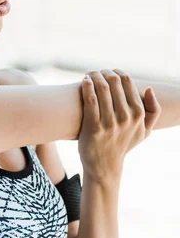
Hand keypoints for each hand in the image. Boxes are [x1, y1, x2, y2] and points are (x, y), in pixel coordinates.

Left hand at [78, 68, 160, 182]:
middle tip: (96, 72)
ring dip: (94, 76)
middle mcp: (125, 117)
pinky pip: (90, 100)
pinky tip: (84, 81)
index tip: (108, 72)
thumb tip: (148, 89)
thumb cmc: (124, 144)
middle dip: (103, 72)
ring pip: (102, 88)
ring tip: (89, 75)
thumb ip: (153, 111)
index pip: (127, 82)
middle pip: (114, 82)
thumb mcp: (144, 131)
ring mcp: (109, 122)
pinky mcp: (94, 127)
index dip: (116, 72)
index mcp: (138, 114)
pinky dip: (87, 86)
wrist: (104, 165)